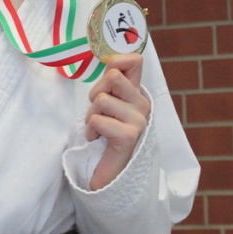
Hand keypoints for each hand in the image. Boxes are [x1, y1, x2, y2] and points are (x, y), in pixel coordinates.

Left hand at [85, 53, 149, 190]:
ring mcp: (138, 121)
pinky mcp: (129, 136)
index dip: (116, 62)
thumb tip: (109, 61)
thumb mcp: (107, 104)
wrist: (108, 173)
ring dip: (90, 116)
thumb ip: (110, 85)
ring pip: (101, 100)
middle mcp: (142, 105)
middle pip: (113, 76)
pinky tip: (97, 140)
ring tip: (97, 129)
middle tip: (98, 112)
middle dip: (95, 93)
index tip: (106, 81)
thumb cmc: (103, 136)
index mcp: (136, 94)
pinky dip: (90, 130)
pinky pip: (98, 120)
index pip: (135, 60)